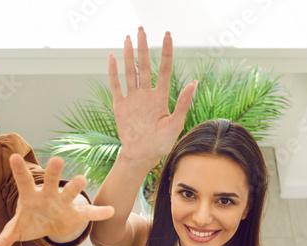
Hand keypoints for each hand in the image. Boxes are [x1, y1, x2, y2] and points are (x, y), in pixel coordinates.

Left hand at [0, 155, 113, 245]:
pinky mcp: (76, 214)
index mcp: (30, 196)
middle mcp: (48, 195)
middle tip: (57, 160)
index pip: (23, 182)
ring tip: (82, 179)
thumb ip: (2, 241)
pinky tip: (110, 211)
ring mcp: (63, 203)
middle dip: (54, 173)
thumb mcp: (16, 230)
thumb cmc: (31, 221)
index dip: (19, 170)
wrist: (51, 223)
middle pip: (51, 182)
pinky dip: (99, 213)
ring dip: (76, 188)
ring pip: (70, 194)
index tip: (14, 157)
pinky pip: (88, 214)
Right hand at [109, 28, 194, 167]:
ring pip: (130, 72)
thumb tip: (194, 83)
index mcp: (161, 97)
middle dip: (143, 47)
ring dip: (128, 55)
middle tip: (141, 29)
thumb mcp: (176, 124)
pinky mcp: (120, 105)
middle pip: (145, 65)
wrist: (141, 155)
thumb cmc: (161, 143)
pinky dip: (113, 72)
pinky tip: (112, 58)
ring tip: (127, 38)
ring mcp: (133, 99)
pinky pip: (116, 85)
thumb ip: (183, 103)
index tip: (166, 35)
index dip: (166, 51)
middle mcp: (146, 94)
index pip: (165, 68)